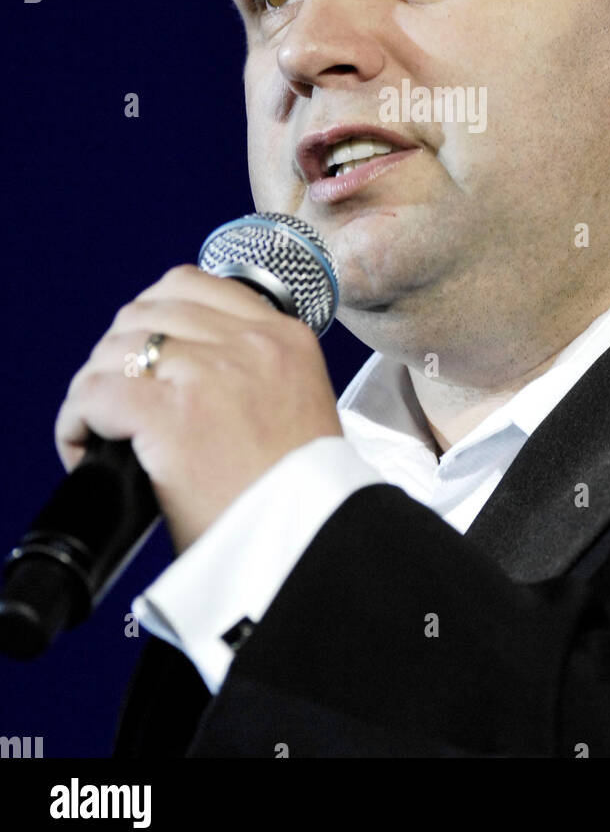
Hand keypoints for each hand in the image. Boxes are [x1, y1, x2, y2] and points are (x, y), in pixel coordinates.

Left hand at [55, 266, 341, 552]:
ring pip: (115, 348)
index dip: (151, 316)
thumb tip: (184, 371)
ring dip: (93, 383)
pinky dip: (77, 419)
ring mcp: (210, 373)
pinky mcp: (172, 415)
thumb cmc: (300, 498)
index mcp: (284, 337)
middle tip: (113, 396)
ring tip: (96, 425)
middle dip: (119, 349)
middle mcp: (250, 343)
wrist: (310, 545)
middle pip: (147, 310)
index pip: (193, 286)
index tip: (143, 354)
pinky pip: (95, 393)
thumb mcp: (297, 405)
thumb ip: (254, 373)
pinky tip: (84, 447)